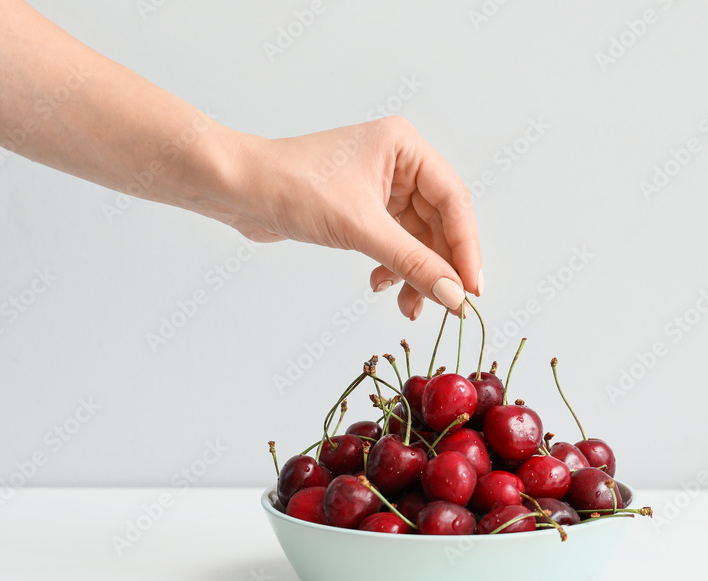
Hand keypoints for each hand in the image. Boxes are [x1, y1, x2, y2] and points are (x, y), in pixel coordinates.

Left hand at [211, 117, 482, 318]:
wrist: (235, 190)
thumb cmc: (290, 187)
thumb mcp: (360, 229)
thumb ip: (413, 263)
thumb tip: (455, 296)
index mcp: (405, 147)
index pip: (454, 201)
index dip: (466, 249)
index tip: (472, 290)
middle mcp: (399, 162)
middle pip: (439, 223)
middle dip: (438, 267)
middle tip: (445, 306)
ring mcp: (380, 186)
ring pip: (417, 238)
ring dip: (415, 274)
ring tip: (407, 306)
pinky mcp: (362, 209)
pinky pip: (394, 243)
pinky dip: (392, 268)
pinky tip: (379, 285)